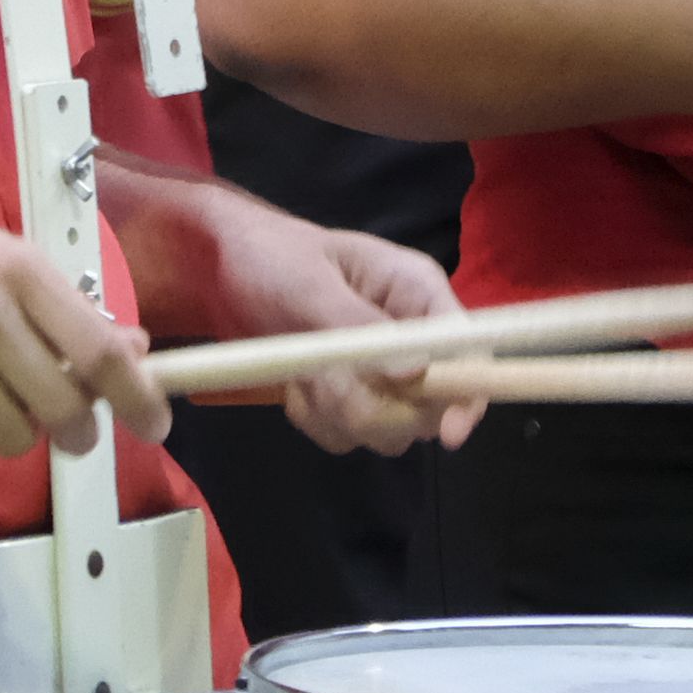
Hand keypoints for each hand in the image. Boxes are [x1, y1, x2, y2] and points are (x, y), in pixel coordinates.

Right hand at [0, 208, 166, 464]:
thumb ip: (63, 309)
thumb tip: (135, 353)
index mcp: (17, 269)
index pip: (99, 349)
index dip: (137, 397)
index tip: (156, 425)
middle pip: (64, 408)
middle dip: (74, 430)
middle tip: (63, 427)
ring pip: (14, 438)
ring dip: (6, 431)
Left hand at [157, 204, 477, 459]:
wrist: (222, 269)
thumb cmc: (269, 258)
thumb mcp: (310, 285)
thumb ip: (359, 326)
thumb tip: (416, 373)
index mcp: (416, 293)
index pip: (470, 349)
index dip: (468, 393)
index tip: (448, 433)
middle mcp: (410, 335)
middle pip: (433, 403)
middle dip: (379, 408)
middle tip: (325, 384)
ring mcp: (382, 371)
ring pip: (389, 427)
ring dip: (339, 413)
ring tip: (301, 375)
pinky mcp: (351, 395)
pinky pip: (350, 434)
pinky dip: (317, 420)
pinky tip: (294, 387)